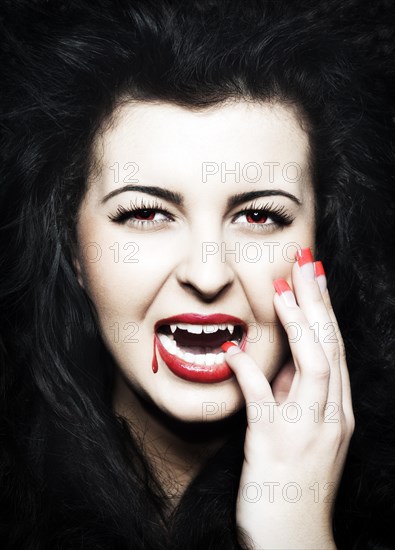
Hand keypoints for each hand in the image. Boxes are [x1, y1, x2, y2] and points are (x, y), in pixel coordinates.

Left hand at [221, 248, 354, 549]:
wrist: (293, 540)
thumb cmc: (296, 483)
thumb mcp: (305, 432)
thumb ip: (299, 396)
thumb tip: (287, 361)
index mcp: (337, 409)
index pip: (335, 347)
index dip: (324, 308)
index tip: (314, 274)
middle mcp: (330, 415)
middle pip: (330, 347)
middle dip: (317, 302)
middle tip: (304, 263)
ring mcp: (306, 430)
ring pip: (313, 367)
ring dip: (299, 326)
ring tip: (283, 290)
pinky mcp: (274, 446)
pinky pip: (263, 402)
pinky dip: (250, 372)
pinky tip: (233, 349)